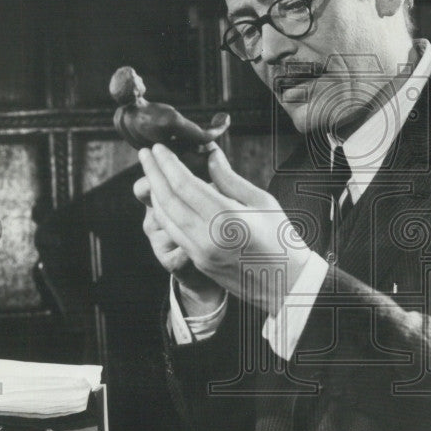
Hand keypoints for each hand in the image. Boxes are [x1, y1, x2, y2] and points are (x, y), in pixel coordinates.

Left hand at [137, 143, 311, 315]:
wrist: (286, 282)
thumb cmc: (280, 237)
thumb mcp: (261, 201)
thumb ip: (229, 178)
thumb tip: (208, 154)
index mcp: (227, 218)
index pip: (185, 185)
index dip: (167, 164)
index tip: (157, 147)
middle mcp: (208, 237)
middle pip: (168, 200)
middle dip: (153, 174)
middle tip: (144, 153)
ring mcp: (201, 253)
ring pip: (166, 218)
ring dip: (155, 193)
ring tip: (151, 172)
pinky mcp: (199, 262)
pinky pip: (173, 233)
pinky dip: (164, 212)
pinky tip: (163, 198)